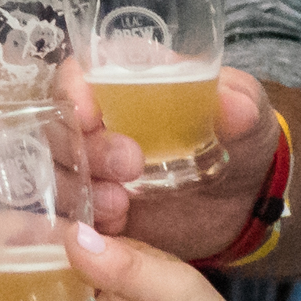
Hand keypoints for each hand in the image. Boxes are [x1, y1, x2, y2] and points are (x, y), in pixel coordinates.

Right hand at [64, 61, 275, 254]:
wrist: (241, 208)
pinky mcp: (88, 212)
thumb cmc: (239, 144)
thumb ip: (242, 105)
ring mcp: (88, 169)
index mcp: (128, 82)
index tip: (88, 116)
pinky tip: (106, 229)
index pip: (79, 71)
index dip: (72, 89)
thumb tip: (232, 104)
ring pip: (51, 170)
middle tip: (130, 166)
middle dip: (84, 147)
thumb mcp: (249, 120)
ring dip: (75, 187)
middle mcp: (97, 122)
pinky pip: (60, 216)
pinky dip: (72, 225)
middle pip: (57, 123)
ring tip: (120, 206)